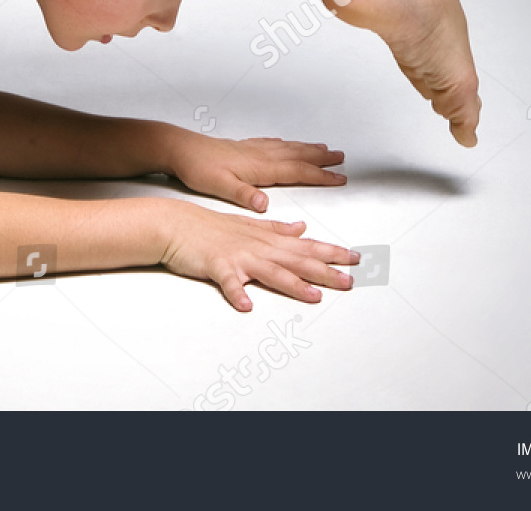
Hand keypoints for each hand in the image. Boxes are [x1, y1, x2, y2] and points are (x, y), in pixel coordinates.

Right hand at [159, 204, 358, 309]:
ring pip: (270, 272)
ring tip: (313, 296)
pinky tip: (246, 305)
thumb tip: (301, 228)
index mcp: (266, 238)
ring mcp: (238, 257)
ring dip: (293, 284)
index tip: (354, 258)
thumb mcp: (247, 224)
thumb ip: (276, 228)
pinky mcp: (217, 266)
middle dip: (324, 270)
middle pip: (296, 260)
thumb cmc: (210, 227)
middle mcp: (257, 247)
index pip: (304, 246)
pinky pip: (229, 282)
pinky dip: (237, 293)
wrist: (176, 224)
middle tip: (350, 280)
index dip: (330, 252)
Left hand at [168, 130, 346, 211]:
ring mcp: (251, 149)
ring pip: (287, 147)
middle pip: (297, 155)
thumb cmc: (197, 168)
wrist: (179, 149)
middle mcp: (259, 155)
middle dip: (321, 157)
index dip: (320, 175)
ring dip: (307, 148)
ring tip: (323, 148)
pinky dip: (286, 144)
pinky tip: (286, 144)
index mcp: (258, 167)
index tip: (340, 177)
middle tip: (341, 157)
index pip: (297, 171)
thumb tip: (264, 204)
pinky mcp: (242, 147)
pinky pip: (272, 143)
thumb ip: (243, 194)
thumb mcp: (218, 186)